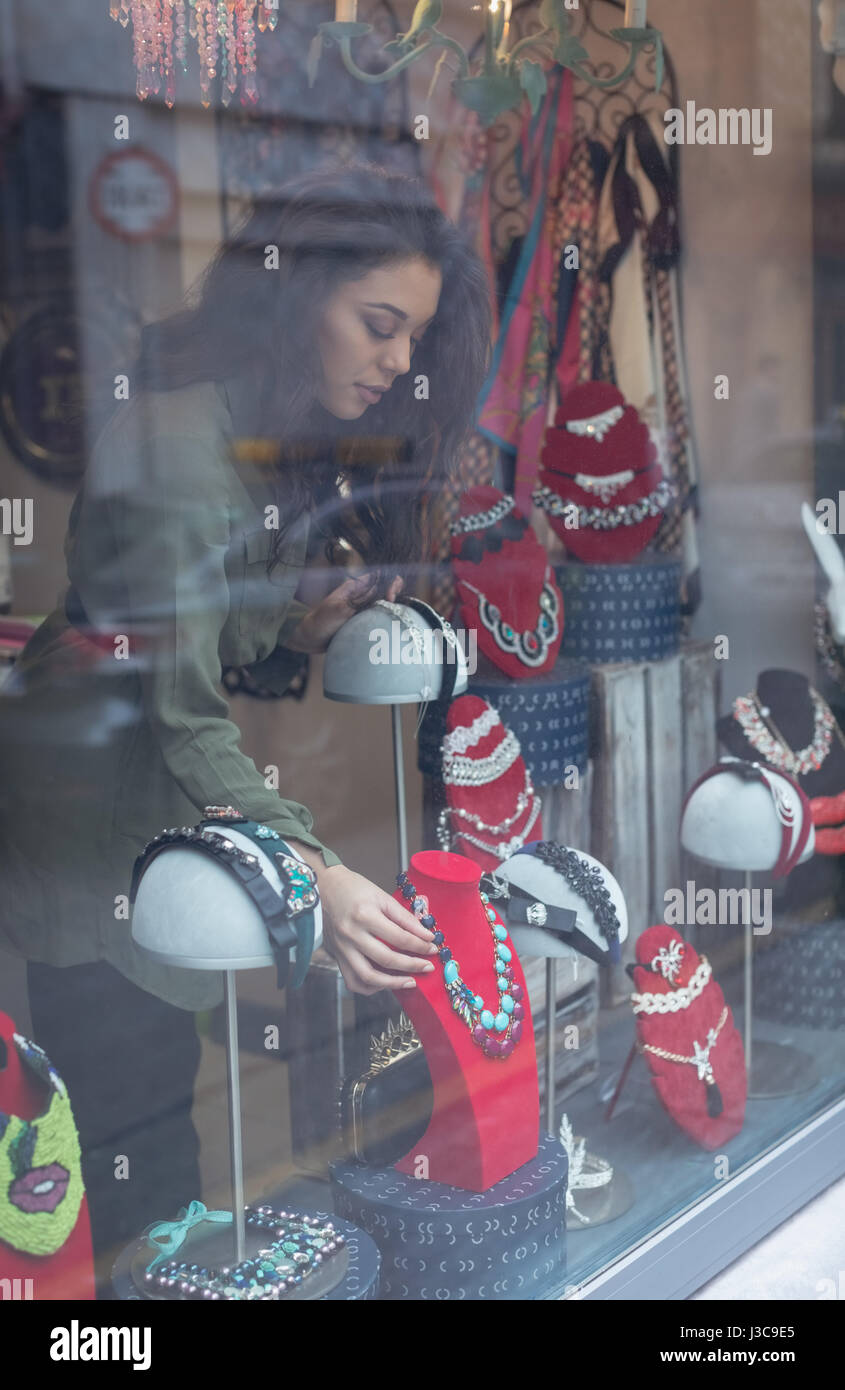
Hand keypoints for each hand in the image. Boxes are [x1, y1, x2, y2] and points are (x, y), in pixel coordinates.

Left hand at [284, 572, 402, 653]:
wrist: (309, 639)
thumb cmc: (320, 621)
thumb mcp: (339, 609)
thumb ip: (359, 599)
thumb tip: (380, 588)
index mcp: (357, 587)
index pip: (382, 577)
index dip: (392, 584)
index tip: (390, 599)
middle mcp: (363, 596)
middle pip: (388, 590)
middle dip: (396, 597)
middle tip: (393, 609)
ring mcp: (364, 609)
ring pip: (386, 606)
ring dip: (393, 611)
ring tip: (394, 621)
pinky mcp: (363, 623)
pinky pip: (380, 620)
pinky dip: (387, 623)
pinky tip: (390, 630)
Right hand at [314, 864, 437, 995]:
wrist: (324, 888)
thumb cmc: (354, 889)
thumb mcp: (382, 896)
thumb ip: (405, 917)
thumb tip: (426, 935)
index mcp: (365, 915)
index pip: (399, 937)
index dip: (420, 945)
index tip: (432, 948)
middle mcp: (351, 935)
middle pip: (386, 959)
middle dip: (412, 966)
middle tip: (427, 967)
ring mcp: (342, 948)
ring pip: (368, 977)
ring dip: (392, 983)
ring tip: (410, 981)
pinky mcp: (337, 956)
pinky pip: (353, 980)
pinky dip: (370, 987)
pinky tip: (385, 983)